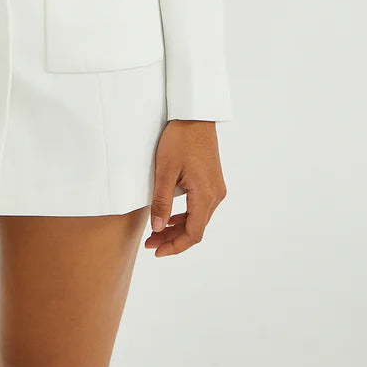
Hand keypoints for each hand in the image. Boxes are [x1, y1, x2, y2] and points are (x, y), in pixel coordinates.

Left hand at [144, 119, 226, 256]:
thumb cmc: (179, 138)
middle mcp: (216, 195)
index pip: (194, 233)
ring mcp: (216, 188)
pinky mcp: (213, 181)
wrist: (195, 115)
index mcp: (206, 194)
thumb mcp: (165, 170)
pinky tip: (171, 217)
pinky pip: (200, 206)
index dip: (175, 246)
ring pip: (198, 218)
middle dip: (173, 239)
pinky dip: (185, 216)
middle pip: (196, 228)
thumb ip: (162, 201)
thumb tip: (158, 229)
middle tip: (150, 243)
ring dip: (178, 228)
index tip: (156, 251)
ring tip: (156, 232)